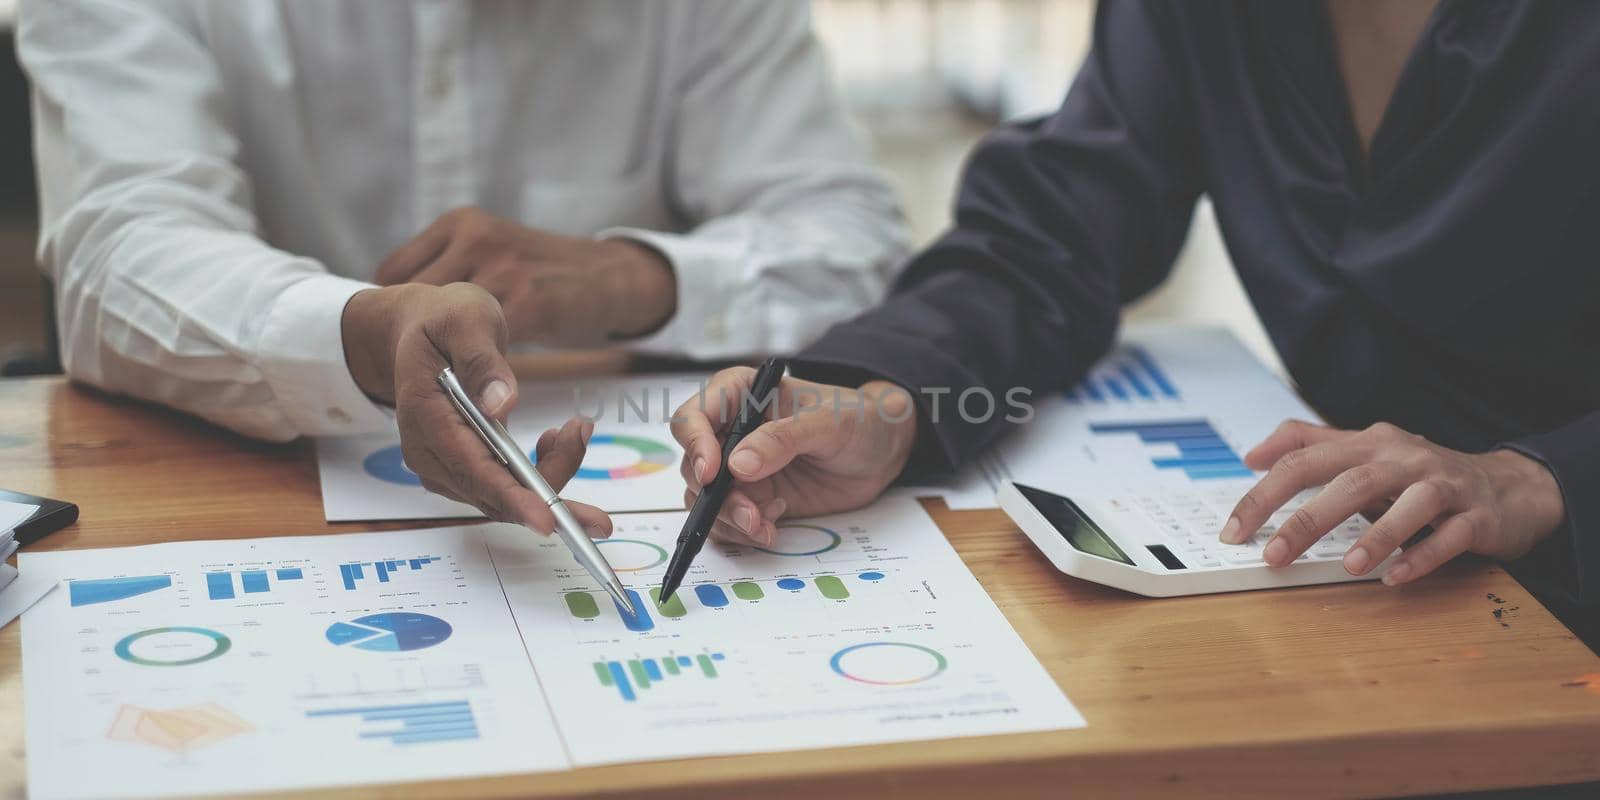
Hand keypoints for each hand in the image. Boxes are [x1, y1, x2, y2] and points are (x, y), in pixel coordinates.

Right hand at [341, 282, 612, 536]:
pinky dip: (539, 473)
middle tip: (591, 467)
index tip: (549, 519)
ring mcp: (443, 464)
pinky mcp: (462, 467)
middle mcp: (430, 451)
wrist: (420, 329)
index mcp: (426, 415)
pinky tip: (556, 440)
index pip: (471, 469)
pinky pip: (504, 487)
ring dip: (550, 474)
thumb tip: (501, 404)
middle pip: (493, 493)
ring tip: (576, 429)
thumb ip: (483, 361)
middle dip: (550, 490)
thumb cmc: (443, 320)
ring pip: (504, 496)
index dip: (512, 497)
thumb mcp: (465, 320)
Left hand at [373, 207, 675, 344]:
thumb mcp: (492, 247)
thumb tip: (401, 302)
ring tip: (452, 366)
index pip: (395, 269)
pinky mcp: (528, 303)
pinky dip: (480, 360)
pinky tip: (487, 367)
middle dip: (416, 330)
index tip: (403, 330)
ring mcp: (503, 270)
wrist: (609, 277)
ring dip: (446, 350)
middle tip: (421, 357)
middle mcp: (476, 239)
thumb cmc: (543, 271)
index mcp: (461, 223)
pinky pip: (484, 343)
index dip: (395, 305)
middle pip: (413, 295)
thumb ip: (451, 266)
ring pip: (446, 323)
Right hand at [669, 367, 919, 546]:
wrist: (881, 451)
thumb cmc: (857, 419)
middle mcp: (731, 432)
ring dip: (728, 519)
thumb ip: (783, 439)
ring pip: (705, 499)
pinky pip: (726, 522)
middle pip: (694, 466)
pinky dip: (741, 533)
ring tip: (765, 526)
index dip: (695, 444)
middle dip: (716, 496)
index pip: (693, 416)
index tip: (713, 474)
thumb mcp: (828, 421)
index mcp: (740, 396)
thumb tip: (738, 464)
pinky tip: (771, 530)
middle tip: (750, 513)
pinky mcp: (752, 498)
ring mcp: (739, 468)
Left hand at [1220, 420, 1565, 584]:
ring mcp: (1445, 485)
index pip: (1305, 461)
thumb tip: (1253, 454)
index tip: (1234, 529)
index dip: (1265, 494)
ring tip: (1347, 566)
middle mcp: (1405, 458)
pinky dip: (1423, 556)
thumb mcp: (1365, 451)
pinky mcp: (1477, 516)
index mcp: (1369, 444)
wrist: (1508, 486)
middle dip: (1307, 518)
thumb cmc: (1421, 474)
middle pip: (1350, 481)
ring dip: (1377, 535)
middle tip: (1273, 553)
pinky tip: (1396, 578)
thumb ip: (1309, 445)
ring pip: (1410, 504)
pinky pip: (1451, 536)